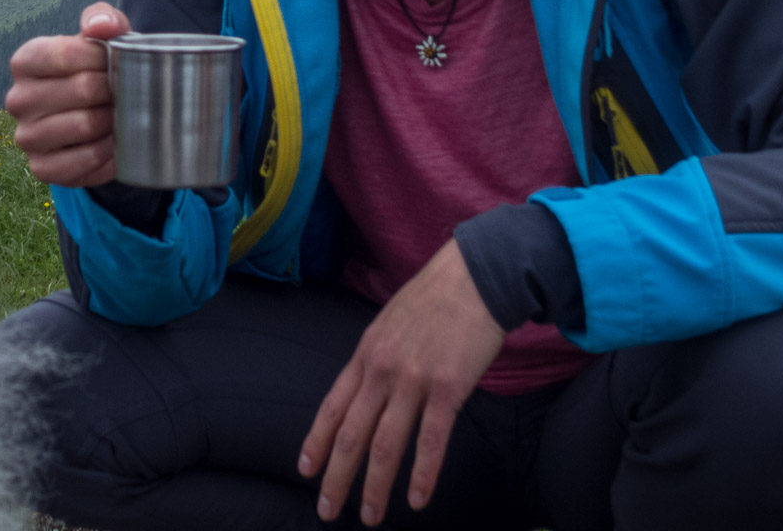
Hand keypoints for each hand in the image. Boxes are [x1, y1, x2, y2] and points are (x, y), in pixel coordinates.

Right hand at [4, 2, 129, 187]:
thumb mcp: (102, 36)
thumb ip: (102, 19)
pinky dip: (108, 153)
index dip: (101, 58)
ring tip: (123, 114)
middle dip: (114, 90)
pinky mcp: (40, 168)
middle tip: (128, 92)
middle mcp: (17, 99)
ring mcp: (26, 136)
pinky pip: (83, 161)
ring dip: (113, 120)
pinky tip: (115, 143)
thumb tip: (101, 26)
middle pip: (80, 90)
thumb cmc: (97, 68)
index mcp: (25, 61)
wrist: (98, 115)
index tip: (120, 62)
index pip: (65, 54)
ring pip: (84, 125)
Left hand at [299, 240, 504, 524]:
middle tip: (328, 511)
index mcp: (366, 354)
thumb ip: (375, 358)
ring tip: (370, 517)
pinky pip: (431, 441)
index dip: (317, 441)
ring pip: (386, 445)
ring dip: (376, 487)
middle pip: (352, 435)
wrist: (475, 276)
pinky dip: (422, 475)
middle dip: (337, 477)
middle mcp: (382, 370)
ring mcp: (414, 380)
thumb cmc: (435, 298)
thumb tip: (365, 390)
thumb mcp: (389, 323)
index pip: (333, 406)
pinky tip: (418, 500)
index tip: (306, 470)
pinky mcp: (449, 389)